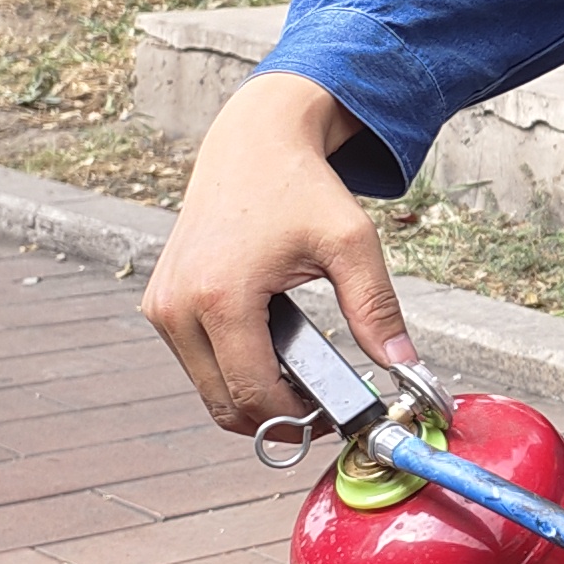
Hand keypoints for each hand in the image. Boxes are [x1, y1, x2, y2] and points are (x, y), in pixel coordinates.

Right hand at [144, 71, 413, 434]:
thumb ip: (377, 307)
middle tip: (321, 404)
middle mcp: (177, 306)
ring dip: (251, 394)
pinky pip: (195, 362)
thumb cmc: (301, 187)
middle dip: (275, 416)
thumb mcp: (350, 242)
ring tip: (300, 376)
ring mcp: (161, 306)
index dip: (297, 420)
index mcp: (220, 297)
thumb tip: (404, 364)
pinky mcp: (158, 302)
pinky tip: (270, 351)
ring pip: (206, 388)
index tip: (334, 415)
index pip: (252, 395)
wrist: (252, 143)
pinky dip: (231, 369)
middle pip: (222, 404)